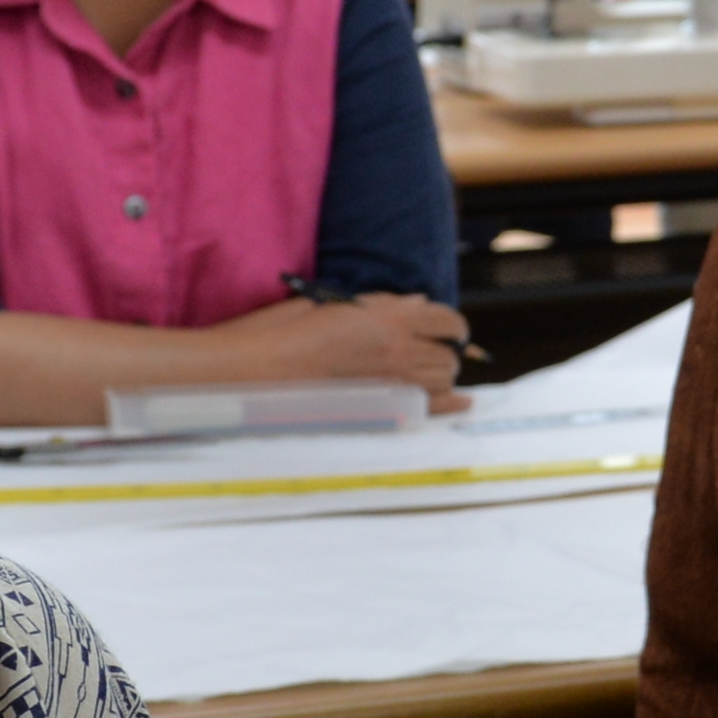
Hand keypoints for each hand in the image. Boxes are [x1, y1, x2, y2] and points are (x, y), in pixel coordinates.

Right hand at [237, 289, 471, 406]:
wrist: (254, 375)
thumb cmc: (282, 334)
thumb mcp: (331, 304)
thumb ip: (382, 305)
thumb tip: (417, 303)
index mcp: (386, 319)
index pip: (445, 319)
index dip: (450, 324)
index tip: (445, 328)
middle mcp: (398, 352)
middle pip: (448, 354)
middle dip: (442, 351)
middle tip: (427, 352)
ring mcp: (393, 387)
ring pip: (444, 381)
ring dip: (439, 376)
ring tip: (424, 374)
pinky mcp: (382, 414)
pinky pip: (434, 410)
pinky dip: (451, 405)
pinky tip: (463, 403)